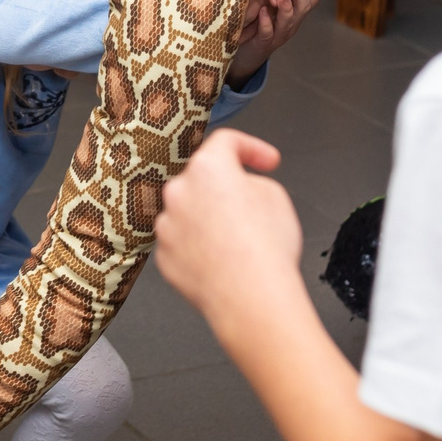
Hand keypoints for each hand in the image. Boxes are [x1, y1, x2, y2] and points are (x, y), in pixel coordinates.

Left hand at [155, 129, 308, 335]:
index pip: (226, 142)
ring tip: (241, 239)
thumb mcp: (276, 196)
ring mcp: (167, 226)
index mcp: (207, 168)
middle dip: (228, 188)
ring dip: (212, 219)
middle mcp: (178, 193)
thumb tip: (242, 190)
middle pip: (203, 179)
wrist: (251, 298)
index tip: (265, 161)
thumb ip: (252, 181)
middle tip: (254, 206)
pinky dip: (201, 246)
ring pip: (191, 213)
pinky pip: (184, 242)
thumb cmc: (265, 250)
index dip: (252, 148)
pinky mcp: (165, 257)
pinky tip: (225, 258)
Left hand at [226, 0, 330, 85]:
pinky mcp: (263, 42)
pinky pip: (267, 33)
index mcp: (295, 9)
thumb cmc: (260, 17)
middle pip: (303, 6)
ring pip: (288, 20)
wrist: (245, 49)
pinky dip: (266, 22)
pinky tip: (263, 11)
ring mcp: (279, 33)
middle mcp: (291, 21)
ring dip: (286, 6)